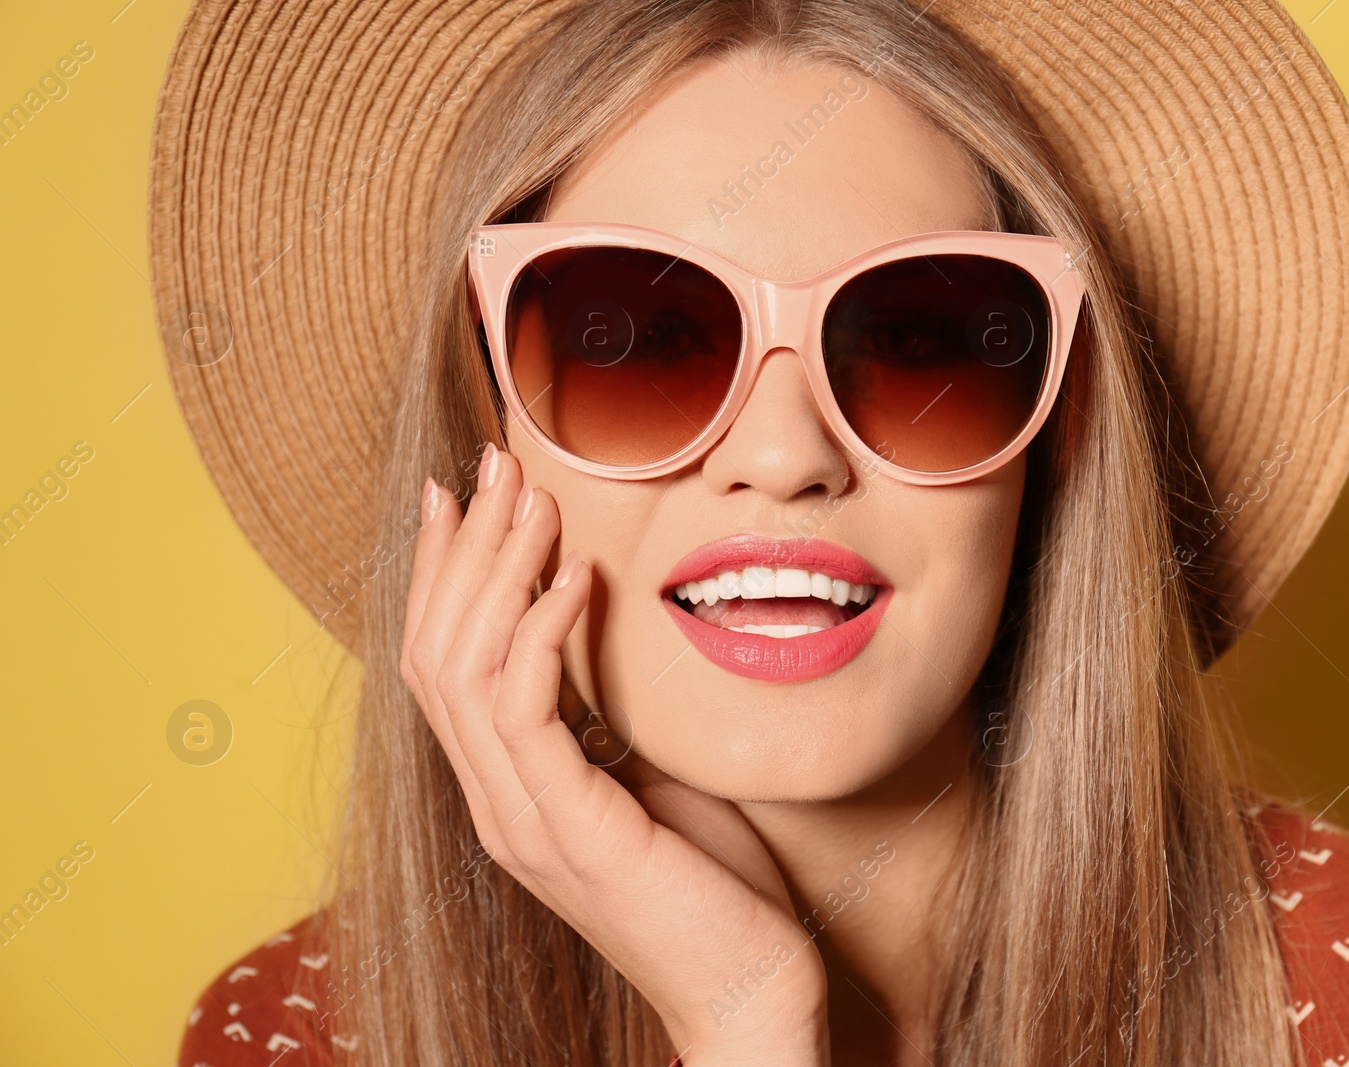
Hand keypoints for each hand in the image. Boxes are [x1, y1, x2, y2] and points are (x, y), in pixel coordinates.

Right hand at [399, 444, 830, 1065]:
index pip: (444, 664)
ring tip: (536, 499)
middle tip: (493, 465)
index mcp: (509, 790)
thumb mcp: (651, 777)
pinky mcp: (570, 832)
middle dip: (464, 550)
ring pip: (467, 671)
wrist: (751, 992)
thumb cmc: (714, 884)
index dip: (445, 575)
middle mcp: (496, 803)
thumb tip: (602, 627)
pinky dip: (543, 633)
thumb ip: (609, 714)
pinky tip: (578, 578)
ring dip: (499, 572)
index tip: (467, 494)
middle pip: (436, 653)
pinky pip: (528, 713)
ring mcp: (524, 822)